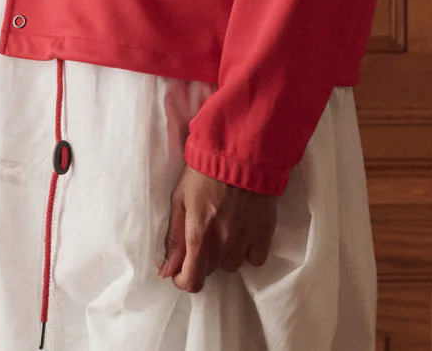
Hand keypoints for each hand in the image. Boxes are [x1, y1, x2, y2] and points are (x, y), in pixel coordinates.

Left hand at [157, 162, 277, 291]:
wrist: (241, 150)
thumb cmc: (204, 171)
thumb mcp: (180, 198)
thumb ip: (174, 237)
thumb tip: (166, 270)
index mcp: (198, 235)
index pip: (192, 281)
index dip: (183, 279)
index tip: (182, 268)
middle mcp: (222, 243)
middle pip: (210, 270)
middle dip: (203, 257)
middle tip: (205, 232)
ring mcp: (245, 240)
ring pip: (232, 265)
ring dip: (225, 253)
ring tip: (225, 228)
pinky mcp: (265, 233)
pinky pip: (256, 259)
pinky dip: (248, 251)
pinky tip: (244, 232)